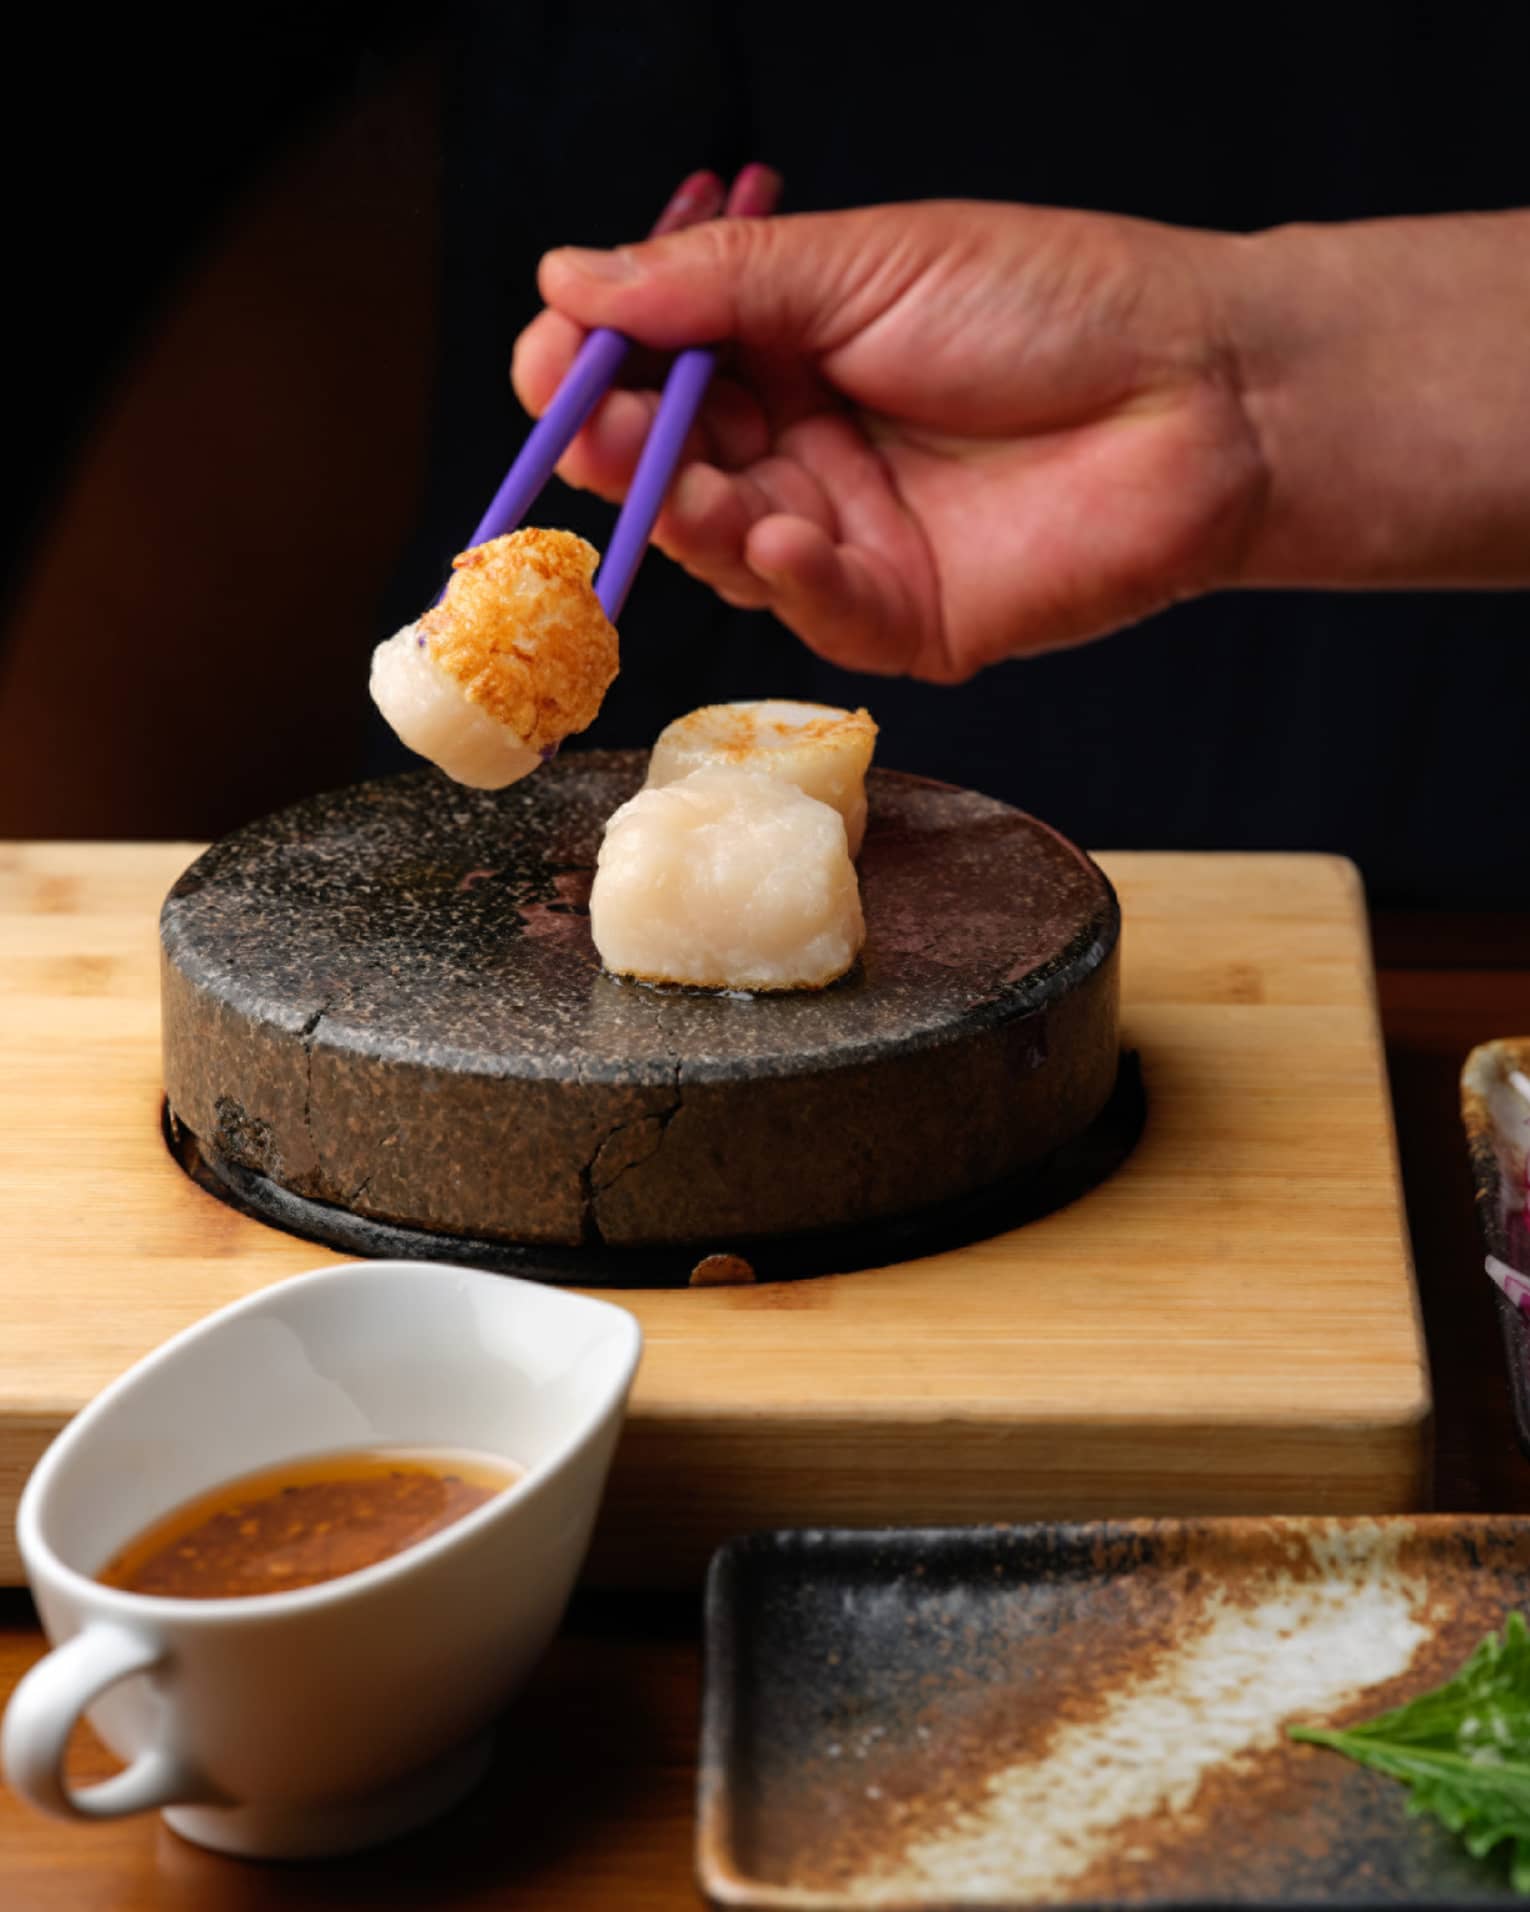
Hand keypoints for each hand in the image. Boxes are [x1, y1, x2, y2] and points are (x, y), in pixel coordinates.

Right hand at [511, 201, 1265, 680]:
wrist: (1203, 390)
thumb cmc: (1052, 303)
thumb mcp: (865, 264)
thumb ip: (716, 285)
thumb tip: (569, 280)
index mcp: (788, 354)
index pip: (654, 373)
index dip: (595, 371)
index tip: (551, 359)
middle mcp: (805, 451)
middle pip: (670, 469)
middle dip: (620, 452)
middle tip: (585, 430)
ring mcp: (849, 540)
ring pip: (727, 547)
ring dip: (693, 516)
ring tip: (684, 478)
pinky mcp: (901, 616)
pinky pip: (816, 611)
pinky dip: (789, 577)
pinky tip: (786, 532)